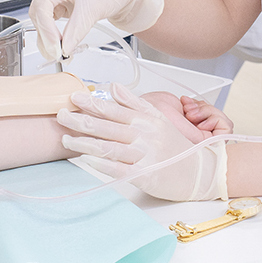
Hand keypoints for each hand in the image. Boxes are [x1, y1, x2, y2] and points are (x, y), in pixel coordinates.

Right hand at [28, 0, 163, 61]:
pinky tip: (60, 44)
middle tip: (58, 54)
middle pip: (38, 14)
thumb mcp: (93, 10)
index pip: (42, 6)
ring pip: (41, 20)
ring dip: (48, 38)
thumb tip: (64, 48)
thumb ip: (76, 30)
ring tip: (60, 52)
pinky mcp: (57, 5)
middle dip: (47, 36)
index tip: (55, 47)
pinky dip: (53, 35)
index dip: (46, 29)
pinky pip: (49, 22)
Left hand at [57, 84, 227, 201]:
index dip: (92, 103)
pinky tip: (88, 160)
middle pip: (108, 126)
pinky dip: (103, 165)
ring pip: (110, 147)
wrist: (200, 172)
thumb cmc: (176, 146)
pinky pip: (120, 169)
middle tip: (61, 115)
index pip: (114, 108)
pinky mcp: (145, 176)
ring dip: (86, 143)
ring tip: (66, 139)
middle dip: (81, 120)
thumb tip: (114, 87)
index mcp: (145, 120)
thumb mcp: (158, 118)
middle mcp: (144, 135)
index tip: (74, 97)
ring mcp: (145, 156)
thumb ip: (134, 103)